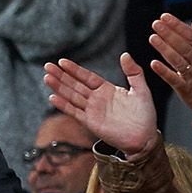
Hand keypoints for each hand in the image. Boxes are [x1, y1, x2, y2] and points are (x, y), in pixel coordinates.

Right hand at [44, 53, 159, 159]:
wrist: (144, 138)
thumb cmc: (145, 115)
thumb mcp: (141, 90)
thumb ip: (133, 72)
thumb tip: (125, 54)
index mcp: (107, 89)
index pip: (87, 77)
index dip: (75, 70)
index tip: (62, 61)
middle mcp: (97, 99)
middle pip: (75, 85)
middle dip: (61, 76)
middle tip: (47, 66)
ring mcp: (92, 111)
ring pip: (72, 96)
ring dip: (59, 87)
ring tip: (47, 78)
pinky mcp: (90, 123)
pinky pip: (75, 112)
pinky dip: (64, 105)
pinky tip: (53, 97)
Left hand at [147, 15, 191, 122]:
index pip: (190, 35)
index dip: (177, 25)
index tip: (164, 17)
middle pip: (182, 45)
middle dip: (168, 33)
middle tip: (155, 24)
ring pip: (177, 59)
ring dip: (164, 48)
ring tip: (152, 38)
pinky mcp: (187, 90)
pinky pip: (174, 79)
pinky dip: (164, 71)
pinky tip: (154, 64)